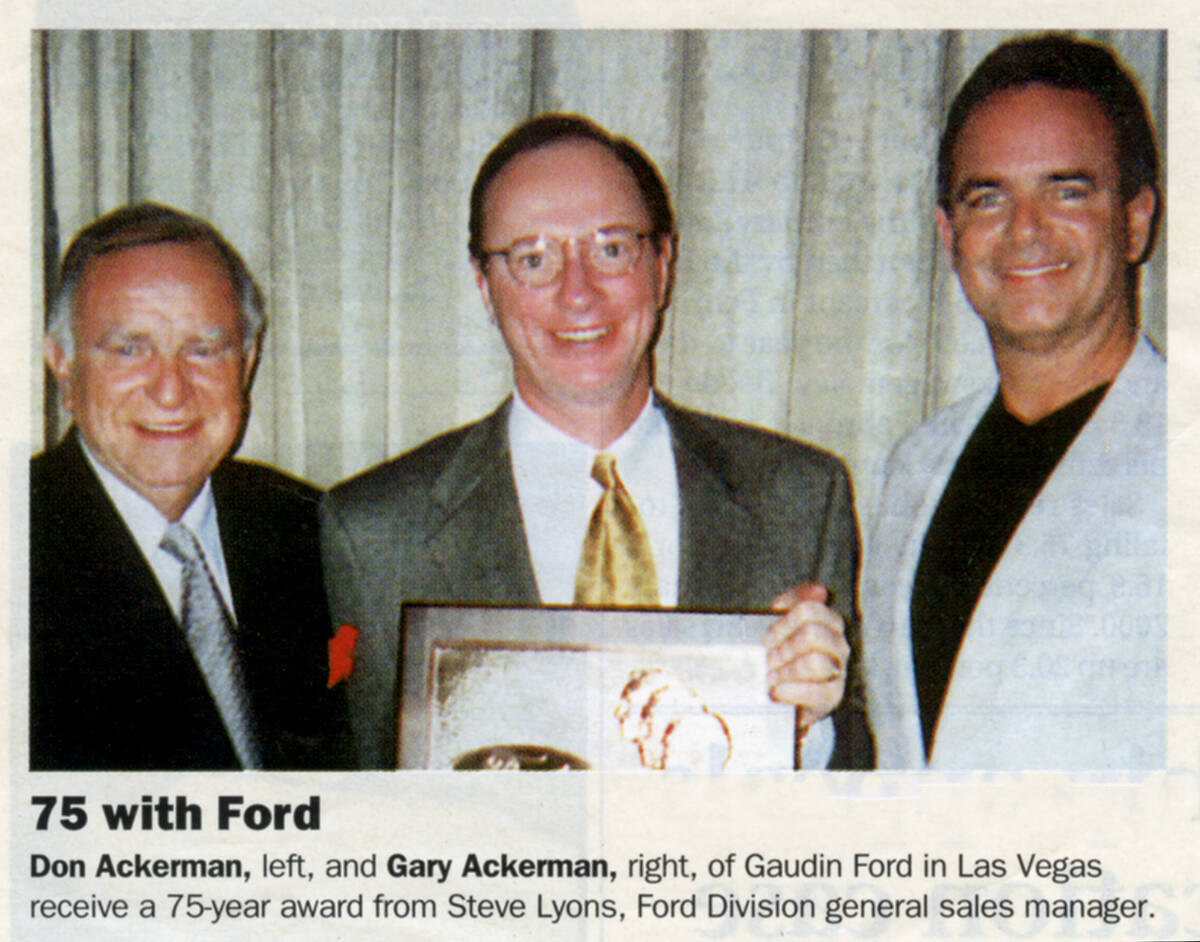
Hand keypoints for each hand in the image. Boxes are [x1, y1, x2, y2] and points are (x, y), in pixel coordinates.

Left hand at [763, 582, 848, 727]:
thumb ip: (795, 600)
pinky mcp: (832, 697)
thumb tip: (819, 589)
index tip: (767, 638)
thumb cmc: (784, 655)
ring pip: (816, 662)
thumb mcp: (784, 623)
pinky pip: (816, 692)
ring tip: (772, 677)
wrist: (783, 695)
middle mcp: (839, 645)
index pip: (810, 609)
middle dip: (784, 647)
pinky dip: (791, 691)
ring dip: (787, 670)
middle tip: (769, 659)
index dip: (783, 623)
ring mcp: (838, 672)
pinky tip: (777, 691)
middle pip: (812, 633)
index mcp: (829, 623)